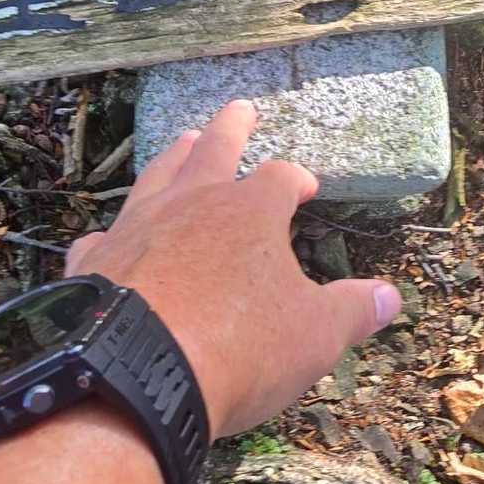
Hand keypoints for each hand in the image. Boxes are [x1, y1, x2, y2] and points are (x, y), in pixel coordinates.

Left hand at [65, 100, 400, 437]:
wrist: (132, 374)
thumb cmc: (238, 348)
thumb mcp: (315, 335)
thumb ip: (352, 311)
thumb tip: (389, 297)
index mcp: (250, 212)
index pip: (280, 179)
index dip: (296, 180)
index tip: (306, 187)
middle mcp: (191, 205)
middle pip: (214, 151)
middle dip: (231, 129)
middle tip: (240, 109)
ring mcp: (135, 228)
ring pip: (157, 177)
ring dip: (173, 158)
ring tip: (181, 142)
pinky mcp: (93, 263)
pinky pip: (106, 236)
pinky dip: (115, 233)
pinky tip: (111, 236)